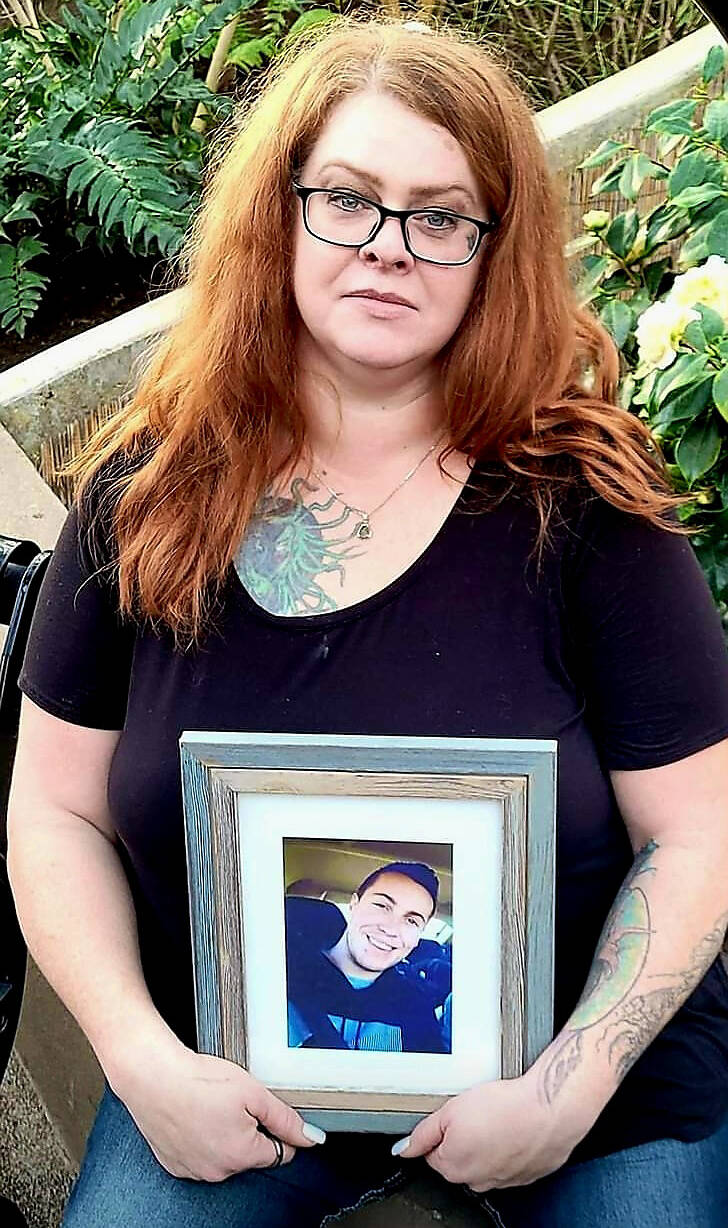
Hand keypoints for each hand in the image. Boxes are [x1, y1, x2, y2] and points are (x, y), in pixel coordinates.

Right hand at [109, 1031, 324, 1181]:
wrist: (152, 1076)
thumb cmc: (198, 1080)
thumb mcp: (254, 1092)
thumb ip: (285, 1118)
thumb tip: (311, 1137)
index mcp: (242, 1155)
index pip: (280, 1153)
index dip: (276, 1127)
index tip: (263, 1110)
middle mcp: (218, 1171)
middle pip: (251, 1154)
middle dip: (249, 1130)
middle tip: (233, 1101)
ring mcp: (193, 1170)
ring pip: (224, 1155)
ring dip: (224, 1135)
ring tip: (210, 1105)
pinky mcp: (173, 1163)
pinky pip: (199, 1155)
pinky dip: (200, 1138)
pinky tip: (194, 1114)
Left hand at [392, 1068, 585, 1191]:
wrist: (550, 1110)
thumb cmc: (505, 1108)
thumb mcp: (451, 1109)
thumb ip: (423, 1132)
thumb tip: (403, 1149)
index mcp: (453, 1166)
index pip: (432, 1151)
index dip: (442, 1129)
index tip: (455, 1115)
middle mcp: (476, 1180)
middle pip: (458, 1158)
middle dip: (463, 1137)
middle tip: (479, 1112)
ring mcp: (503, 1181)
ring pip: (485, 1161)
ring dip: (488, 1142)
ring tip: (499, 1117)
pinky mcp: (526, 1175)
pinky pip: (510, 1162)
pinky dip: (510, 1147)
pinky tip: (515, 1127)